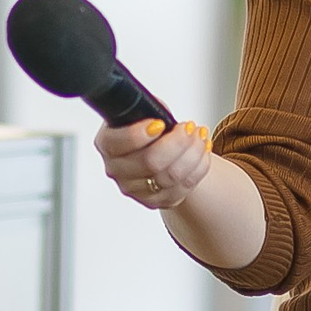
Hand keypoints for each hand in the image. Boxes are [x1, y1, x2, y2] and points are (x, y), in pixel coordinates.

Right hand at [96, 119, 213, 210]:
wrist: (156, 149)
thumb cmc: (146, 127)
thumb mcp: (141, 110)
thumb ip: (147, 109)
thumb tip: (161, 112)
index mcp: (107, 144)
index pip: (119, 143)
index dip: (140, 133)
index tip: (160, 123)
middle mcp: (117, 170)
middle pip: (150, 162)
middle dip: (177, 142)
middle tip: (188, 127)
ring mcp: (135, 189)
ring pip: (171, 176)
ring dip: (193, 152)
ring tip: (200, 135)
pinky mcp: (156, 201)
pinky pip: (184, 187)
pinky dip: (199, 166)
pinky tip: (202, 150)